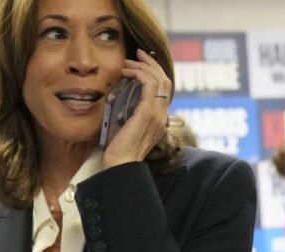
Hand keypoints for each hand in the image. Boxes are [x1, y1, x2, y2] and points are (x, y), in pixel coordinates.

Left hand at [103, 49, 170, 168]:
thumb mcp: (127, 129)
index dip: (154, 72)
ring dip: (143, 66)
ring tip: (128, 62)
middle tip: (137, 54)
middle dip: (151, 63)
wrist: (121, 165)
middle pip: (165, 80)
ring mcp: (157, 114)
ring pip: (159, 79)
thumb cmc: (120, 151)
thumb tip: (122, 101)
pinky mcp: (147, 113)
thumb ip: (130, 116)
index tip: (140, 63)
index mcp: (159, 119)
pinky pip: (149, 85)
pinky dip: (139, 74)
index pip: (164, 90)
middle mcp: (162, 115)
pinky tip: (128, 72)